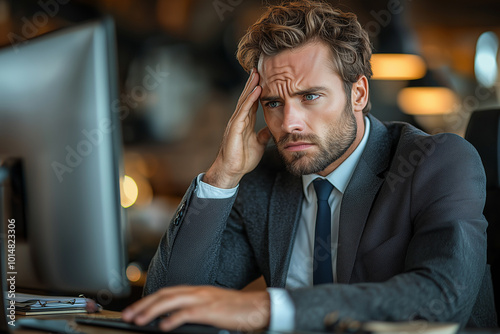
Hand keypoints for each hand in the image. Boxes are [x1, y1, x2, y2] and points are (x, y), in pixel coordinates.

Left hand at [122, 286, 270, 331]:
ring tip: (138, 320)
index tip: (134, 309)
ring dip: (152, 311)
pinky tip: (163, 326)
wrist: (256, 307)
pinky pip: (188, 313)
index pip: (166, 292)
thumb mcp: (211, 306)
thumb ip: (192, 309)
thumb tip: (171, 319)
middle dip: (143, 305)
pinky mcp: (211, 310)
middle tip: (128, 315)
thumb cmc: (236, 309)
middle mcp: (197, 291)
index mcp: (196, 291)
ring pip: (171, 301)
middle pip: (164, 295)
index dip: (148, 300)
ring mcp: (204, 299)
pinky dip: (173, 319)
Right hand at [204, 69, 270, 187]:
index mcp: (246, 123)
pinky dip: (250, 99)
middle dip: (253, 83)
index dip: (258, 91)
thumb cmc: (242, 159)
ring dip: (251, 86)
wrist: (232, 171)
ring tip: (256, 73)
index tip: (264, 79)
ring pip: (244, 100)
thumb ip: (263, 135)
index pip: (252, 103)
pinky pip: (243, 110)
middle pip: (247, 97)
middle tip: (258, 68)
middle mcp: (240, 120)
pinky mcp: (235, 127)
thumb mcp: (258, 144)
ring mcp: (236, 122)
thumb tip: (270, 129)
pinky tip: (256, 90)